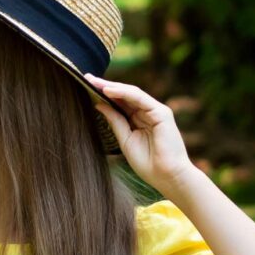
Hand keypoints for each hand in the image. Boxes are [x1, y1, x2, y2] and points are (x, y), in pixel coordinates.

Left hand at [86, 74, 195, 190]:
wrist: (167, 177)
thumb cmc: (148, 164)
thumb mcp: (125, 139)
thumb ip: (115, 121)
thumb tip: (98, 104)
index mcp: (140, 120)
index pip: (121, 103)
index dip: (105, 95)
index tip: (87, 87)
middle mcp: (148, 112)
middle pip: (125, 95)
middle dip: (106, 86)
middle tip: (87, 78)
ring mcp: (156, 111)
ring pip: (131, 93)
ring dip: (112, 87)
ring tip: (95, 82)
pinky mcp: (161, 112)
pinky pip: (139, 98)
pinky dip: (124, 93)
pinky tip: (108, 90)